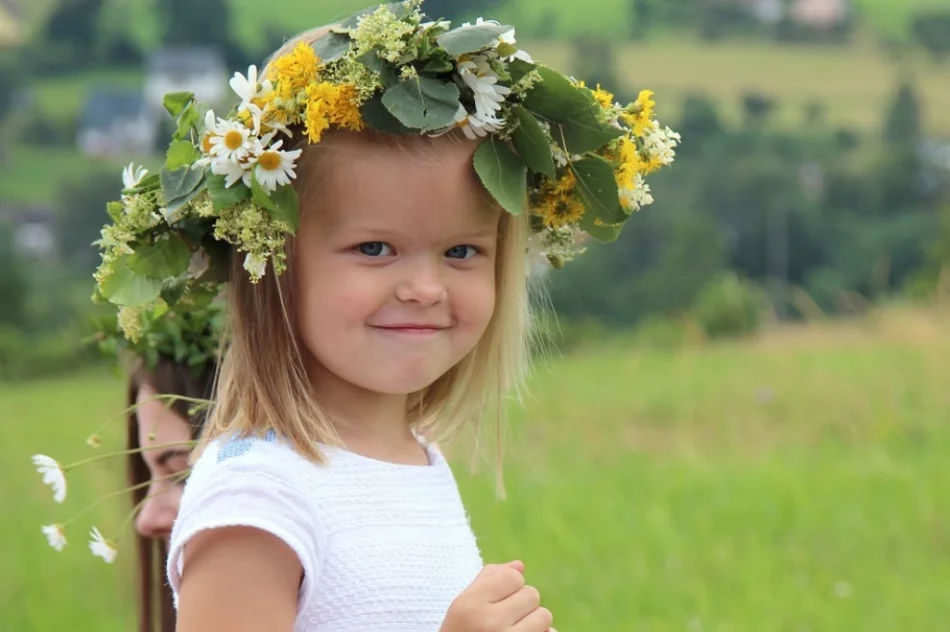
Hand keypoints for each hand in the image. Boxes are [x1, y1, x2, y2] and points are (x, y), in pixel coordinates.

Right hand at [440, 561, 555, 631]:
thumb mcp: (462, 609)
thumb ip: (487, 581)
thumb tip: (520, 565)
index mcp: (468, 607)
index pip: (512, 576)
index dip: (509, 586)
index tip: (496, 601)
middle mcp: (488, 625)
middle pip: (531, 594)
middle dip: (522, 605)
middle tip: (504, 621)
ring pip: (545, 616)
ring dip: (534, 623)